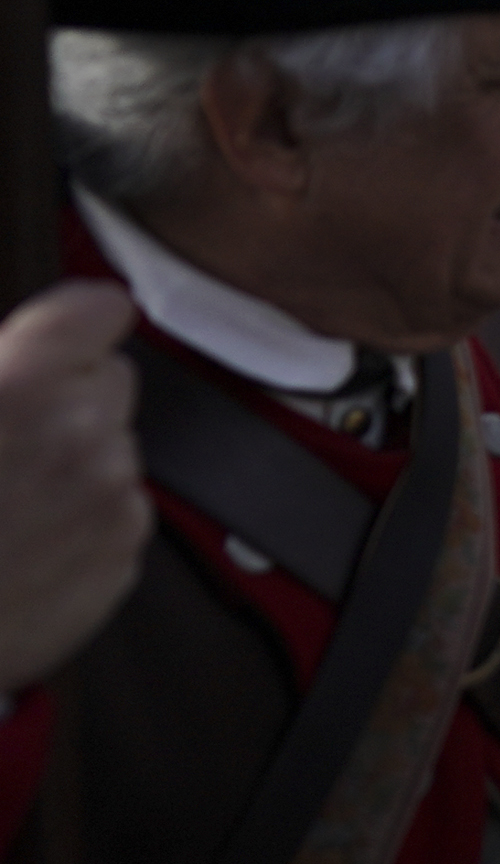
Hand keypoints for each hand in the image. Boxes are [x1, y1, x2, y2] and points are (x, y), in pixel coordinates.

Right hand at [0, 284, 148, 696]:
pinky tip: (25, 541)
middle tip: (6, 440)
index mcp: (24, 384)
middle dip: (69, 398)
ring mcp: (109, 497)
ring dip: (76, 460)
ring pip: (116, 447)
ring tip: (6, 503)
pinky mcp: (123, 553)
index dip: (75, 324)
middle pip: (113, 379)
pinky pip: (120, 508)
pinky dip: (84, 518)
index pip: (99, 309)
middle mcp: (82, 434)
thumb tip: (16, 352)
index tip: (62, 338)